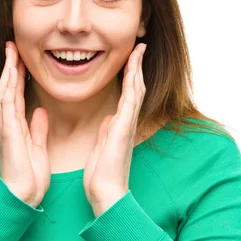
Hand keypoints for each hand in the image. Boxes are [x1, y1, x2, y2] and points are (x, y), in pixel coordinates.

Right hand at [0, 41, 50, 206]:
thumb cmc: (29, 175)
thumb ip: (38, 128)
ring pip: (5, 91)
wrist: (22, 194)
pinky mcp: (9, 130)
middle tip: (12, 46)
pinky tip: (11, 72)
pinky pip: (8, 103)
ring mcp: (7, 125)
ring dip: (8, 70)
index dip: (19, 76)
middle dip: (10, 66)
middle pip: (8, 87)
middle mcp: (9, 122)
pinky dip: (9, 86)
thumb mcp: (38, 146)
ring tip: (11, 51)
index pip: (17, 94)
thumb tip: (40, 112)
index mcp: (17, 126)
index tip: (23, 58)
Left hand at [83, 43, 146, 215]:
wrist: (106, 193)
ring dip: (137, 69)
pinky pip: (130, 100)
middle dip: (136, 67)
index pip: (126, 96)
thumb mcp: (101, 148)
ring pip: (136, 90)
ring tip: (138, 50)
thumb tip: (108, 120)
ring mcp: (127, 125)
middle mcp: (127, 123)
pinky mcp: (124, 128)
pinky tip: (134, 68)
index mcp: (120, 127)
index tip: (129, 61)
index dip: (129, 77)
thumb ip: (106, 133)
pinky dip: (133, 82)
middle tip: (139, 47)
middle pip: (135, 88)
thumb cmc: (102, 176)